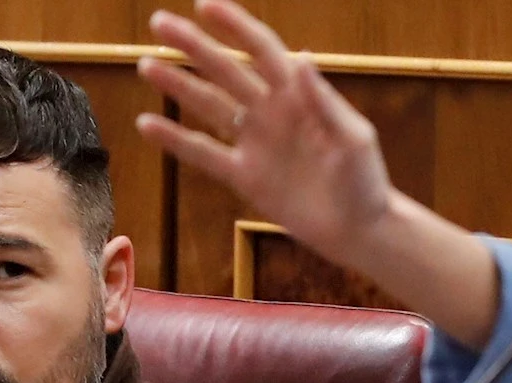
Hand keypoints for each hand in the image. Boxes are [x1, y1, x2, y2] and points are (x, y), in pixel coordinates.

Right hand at [136, 0, 393, 263]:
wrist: (358, 230)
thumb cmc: (365, 182)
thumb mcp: (354, 139)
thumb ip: (325, 102)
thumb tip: (301, 58)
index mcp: (300, 96)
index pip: (262, 50)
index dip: (234, 26)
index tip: (204, 5)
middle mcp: (272, 112)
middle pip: (225, 70)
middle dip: (193, 45)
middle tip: (159, 23)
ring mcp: (255, 143)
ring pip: (209, 106)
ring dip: (179, 86)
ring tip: (146, 65)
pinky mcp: (244, 176)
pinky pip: (204, 154)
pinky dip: (176, 140)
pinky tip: (148, 125)